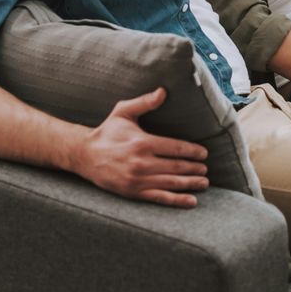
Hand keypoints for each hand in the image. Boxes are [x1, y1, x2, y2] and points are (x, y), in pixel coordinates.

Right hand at [66, 87, 211, 207]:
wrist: (84, 155)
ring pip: (171, 182)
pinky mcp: (133, 192)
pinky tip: (191, 201)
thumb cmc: (107, 132)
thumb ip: (144, 102)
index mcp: (142, 142)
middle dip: (194, 168)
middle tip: (206, 169)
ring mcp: (138, 179)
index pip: (175, 148)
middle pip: (176, 166)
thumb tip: (164, 91)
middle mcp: (142, 162)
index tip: (204, 154)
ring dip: (191, 183)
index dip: (193, 151)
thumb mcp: (123, 112)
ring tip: (203, 183)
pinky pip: (160, 197)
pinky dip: (177, 200)